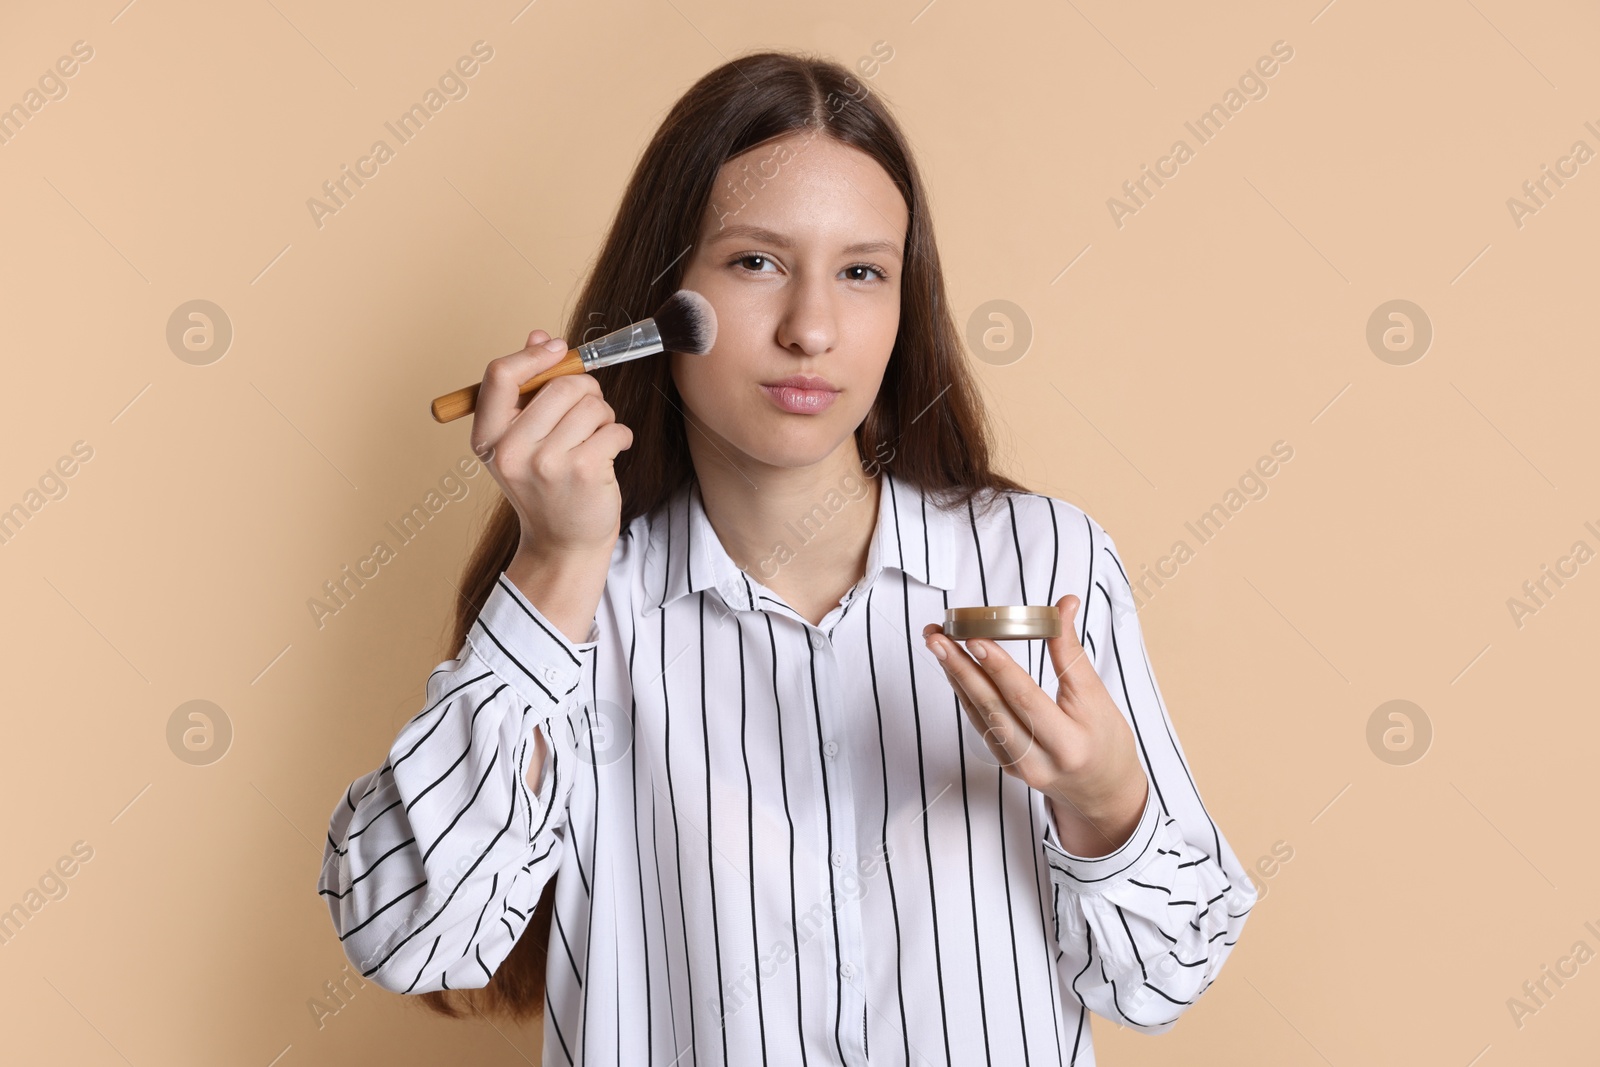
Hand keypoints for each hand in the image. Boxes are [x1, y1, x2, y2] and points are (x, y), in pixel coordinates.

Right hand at [473, 329, 633, 640]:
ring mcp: (546, 463)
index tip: (558, 350)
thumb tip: (540, 337)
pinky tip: (610, 453)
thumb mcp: (522, 441)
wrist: (563, 544)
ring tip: (597, 438)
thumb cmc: (546, 487)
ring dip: (604, 416)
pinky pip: (614, 428)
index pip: (500, 375)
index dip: (534, 356)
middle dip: (585, 389)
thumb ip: (527, 390)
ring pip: (592, 405)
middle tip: (589, 411)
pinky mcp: (582, 472)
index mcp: (487, 438)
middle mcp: (510, 450)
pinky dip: (620, 436)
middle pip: (559, 385)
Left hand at [922, 594, 1149, 858]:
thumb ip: (1072, 652)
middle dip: (961, 668)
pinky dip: (967, 695)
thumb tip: (1062, 605)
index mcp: (1069, 743)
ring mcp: (1018, 767)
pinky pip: (981, 725)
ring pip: (981, 716)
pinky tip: (954, 669)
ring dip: (956, 677)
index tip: (974, 637)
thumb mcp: (1098, 696)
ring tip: (937, 644)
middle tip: (937, 637)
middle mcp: (1039, 761)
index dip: (998, 667)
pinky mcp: (1006, 766)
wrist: (1103, 791)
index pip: (1026, 698)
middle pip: (993, 708)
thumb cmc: (1107, 740)